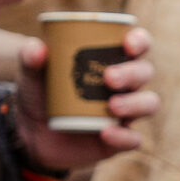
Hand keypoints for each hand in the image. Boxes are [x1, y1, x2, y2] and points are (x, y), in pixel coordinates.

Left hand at [13, 28, 157, 170]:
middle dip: (132, 73)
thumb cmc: (39, 94)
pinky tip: (106, 133)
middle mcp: (124, 84)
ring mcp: (124, 112)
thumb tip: (36, 49)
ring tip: (112, 105)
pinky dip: (124, 136)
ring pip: (149, 103)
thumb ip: (30, 59)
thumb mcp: (31, 75)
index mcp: (110, 59)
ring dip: (135, 102)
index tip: (128, 43)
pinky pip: (133, 139)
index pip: (138, 45)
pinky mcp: (118, 139)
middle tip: (108, 78)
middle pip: (144, 72)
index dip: (140, 41)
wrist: (30, 133)